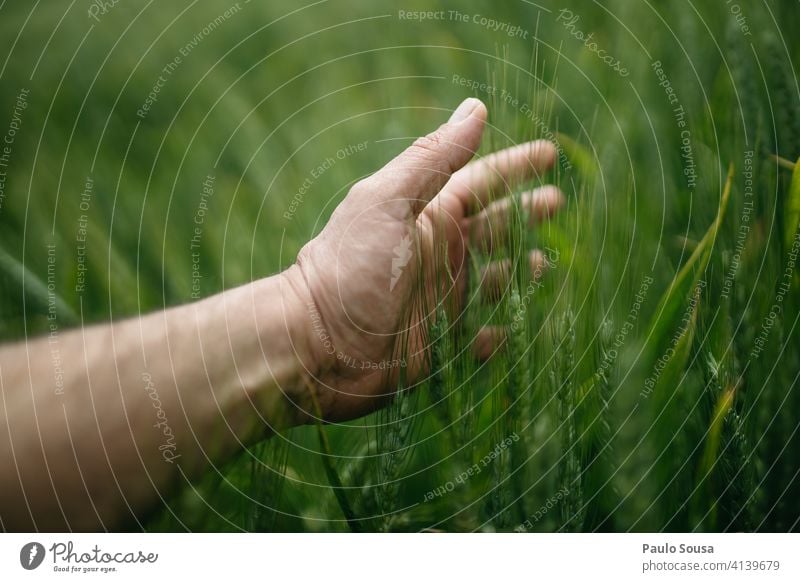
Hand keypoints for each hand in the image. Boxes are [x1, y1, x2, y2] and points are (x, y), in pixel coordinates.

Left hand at [284, 98, 561, 421]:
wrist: (315, 343)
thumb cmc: (350, 267)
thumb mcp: (388, 202)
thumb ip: (432, 159)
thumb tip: (475, 109)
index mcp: (426, 217)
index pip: (480, 183)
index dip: (514, 167)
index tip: (549, 152)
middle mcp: (436, 255)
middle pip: (492, 228)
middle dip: (524, 213)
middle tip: (557, 202)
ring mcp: (438, 300)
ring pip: (491, 281)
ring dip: (517, 271)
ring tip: (542, 261)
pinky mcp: (437, 345)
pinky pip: (476, 337)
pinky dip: (496, 332)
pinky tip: (510, 327)